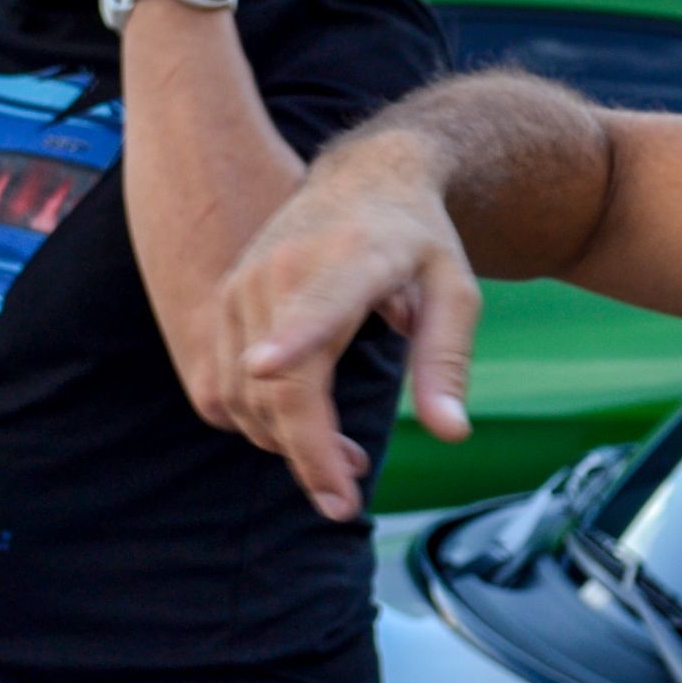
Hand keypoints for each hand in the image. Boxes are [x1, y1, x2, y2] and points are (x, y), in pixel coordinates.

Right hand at [216, 127, 482, 519]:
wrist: (365, 177)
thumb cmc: (419, 240)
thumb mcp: (456, 290)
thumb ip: (447, 360)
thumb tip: (452, 434)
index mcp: (354, 259)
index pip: (318, 301)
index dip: (293, 335)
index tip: (267, 366)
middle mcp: (287, 268)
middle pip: (280, 379)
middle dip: (308, 453)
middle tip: (344, 504)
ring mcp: (246, 284)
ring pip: (246, 393)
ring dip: (288, 445)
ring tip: (346, 464)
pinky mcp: (225, 301)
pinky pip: (224, 386)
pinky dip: (259, 424)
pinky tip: (308, 433)